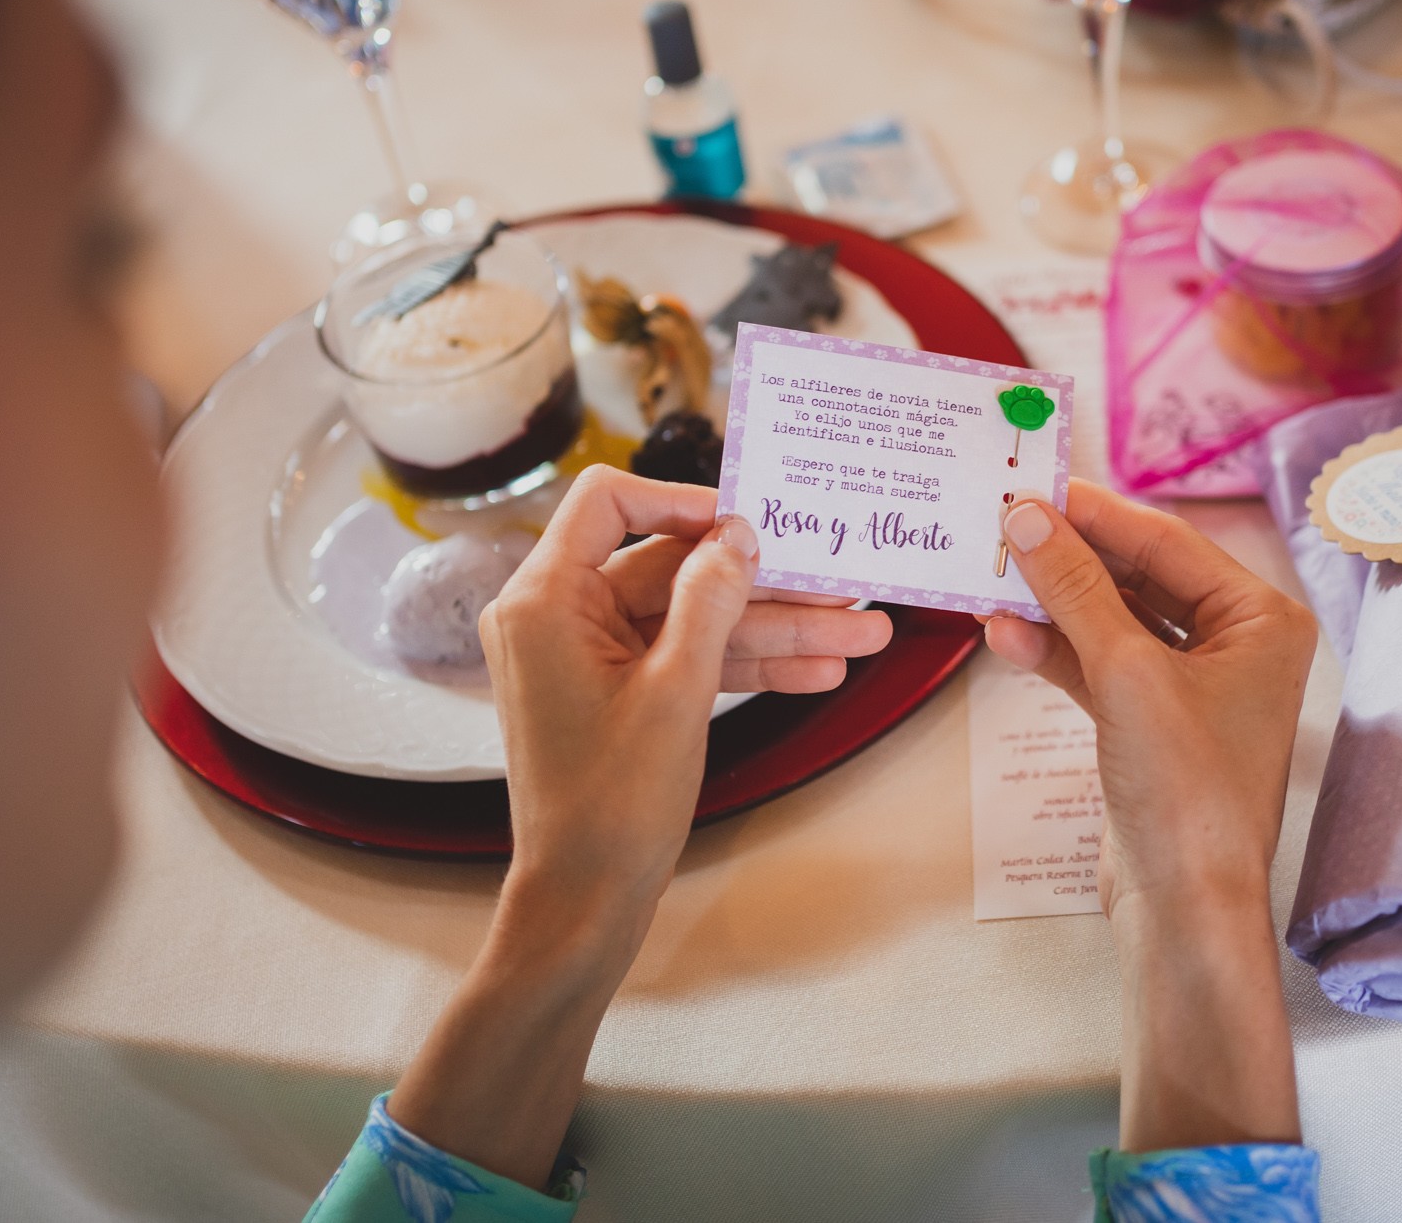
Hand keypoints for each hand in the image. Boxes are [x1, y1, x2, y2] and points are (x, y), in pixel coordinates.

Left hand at [483, 465, 890, 923]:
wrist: (584, 900)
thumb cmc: (611, 803)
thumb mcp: (677, 690)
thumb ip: (710, 600)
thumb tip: (737, 535)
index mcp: (544, 600)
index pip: (608, 503)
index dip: (683, 502)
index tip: (748, 521)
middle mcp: (556, 617)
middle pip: (667, 568)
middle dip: (760, 586)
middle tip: (838, 588)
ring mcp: (586, 657)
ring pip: (688, 619)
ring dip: (771, 630)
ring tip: (856, 637)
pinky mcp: (614, 693)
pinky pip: (682, 658)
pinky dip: (741, 665)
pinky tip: (817, 671)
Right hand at [985, 480, 1315, 915]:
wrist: (1185, 907)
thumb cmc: (1187, 792)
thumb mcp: (1126, 674)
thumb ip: (1073, 590)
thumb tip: (1028, 519)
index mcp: (1261, 620)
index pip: (1168, 542)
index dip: (1097, 513)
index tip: (1034, 485)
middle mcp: (1236, 646)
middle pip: (1138, 577)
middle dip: (1067, 558)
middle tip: (1002, 526)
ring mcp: (1190, 688)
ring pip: (1109, 622)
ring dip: (1050, 605)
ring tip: (990, 579)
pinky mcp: (1149, 725)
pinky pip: (1096, 666)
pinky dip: (1053, 651)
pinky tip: (1005, 635)